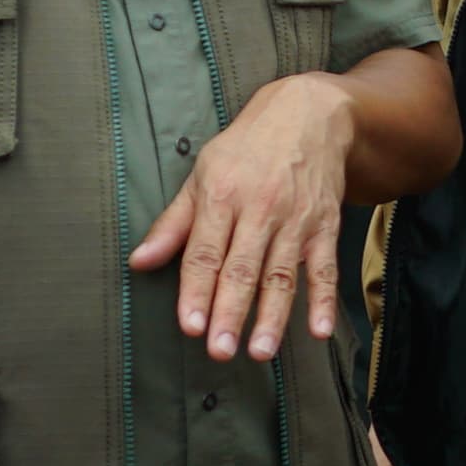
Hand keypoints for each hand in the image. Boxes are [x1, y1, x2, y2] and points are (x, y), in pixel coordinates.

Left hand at [129, 71, 351, 359]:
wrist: (308, 114)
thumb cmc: (246, 148)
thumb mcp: (202, 174)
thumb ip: (174, 223)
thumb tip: (140, 261)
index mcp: (222, 195)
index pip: (205, 252)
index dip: (197, 290)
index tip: (190, 325)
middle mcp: (259, 209)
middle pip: (243, 269)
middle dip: (230, 312)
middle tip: (219, 350)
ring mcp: (295, 219)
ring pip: (282, 275)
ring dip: (272, 316)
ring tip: (259, 351)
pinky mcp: (325, 226)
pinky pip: (325, 268)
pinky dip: (323, 300)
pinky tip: (318, 330)